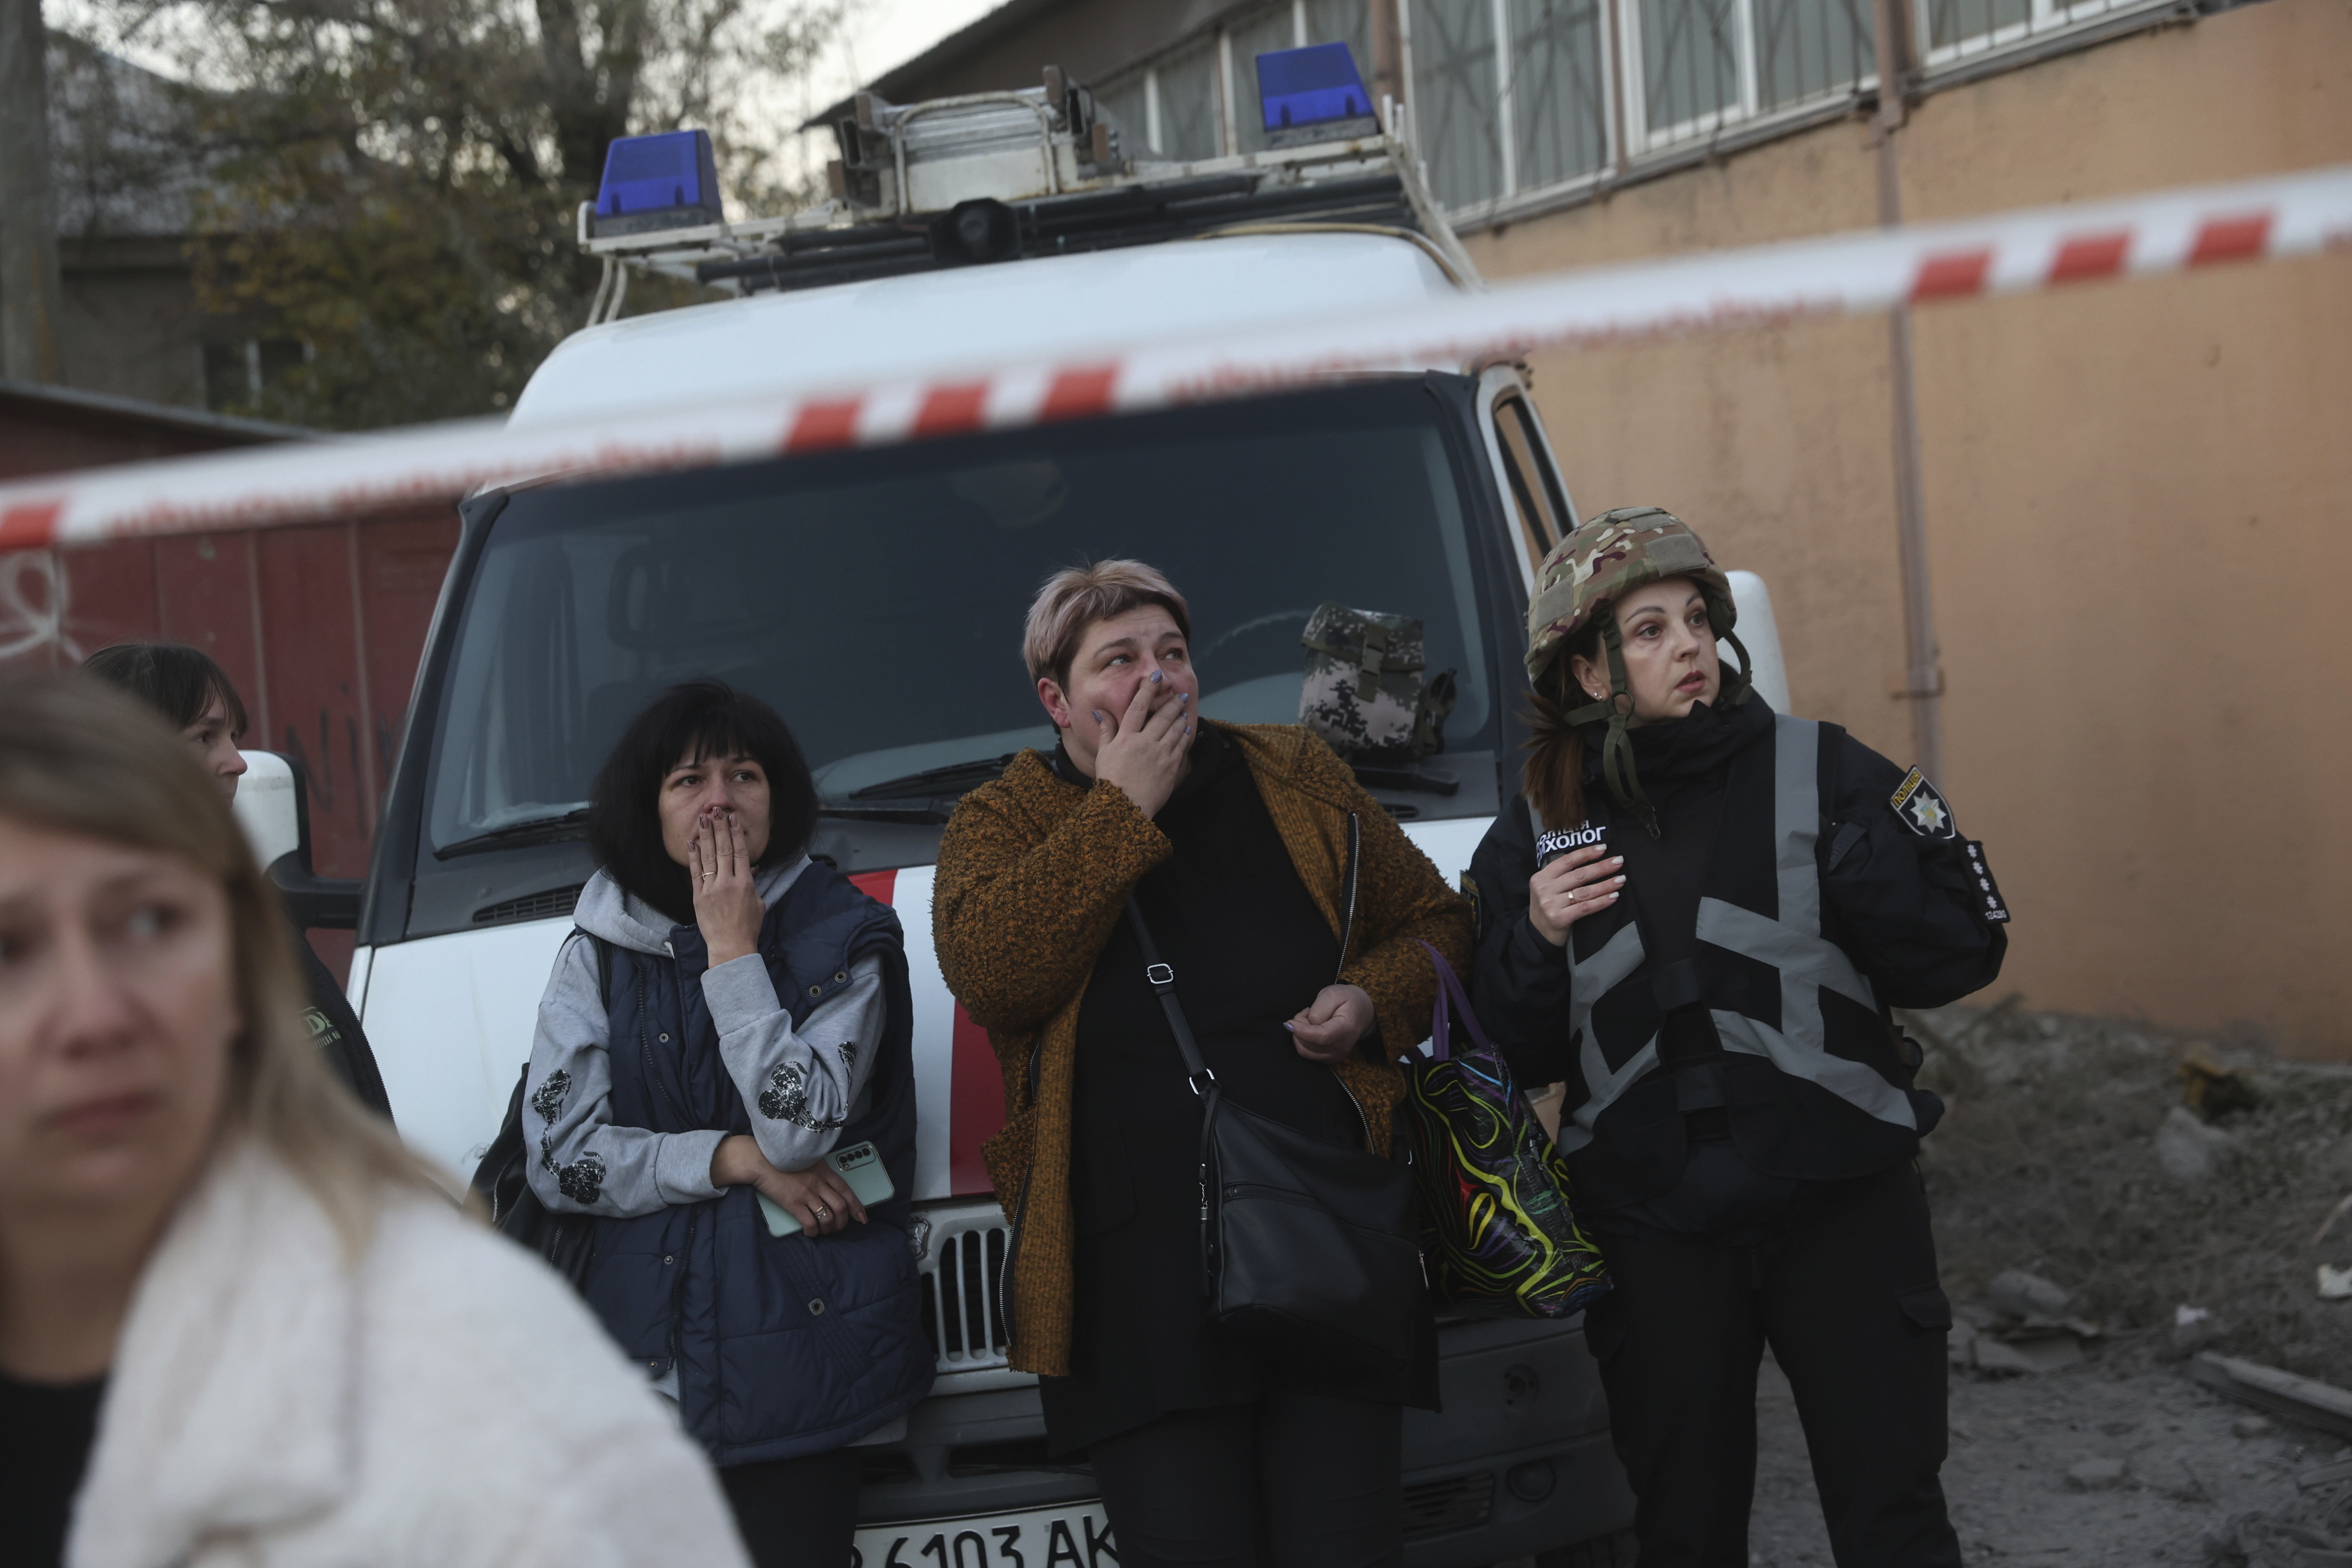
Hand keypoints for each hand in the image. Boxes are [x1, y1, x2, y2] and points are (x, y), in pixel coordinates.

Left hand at [690, 807, 763, 965]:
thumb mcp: (758, 904)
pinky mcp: (698, 897)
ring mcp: (711, 889)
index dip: (736, 833)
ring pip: (708, 857)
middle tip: (717, 811)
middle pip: (724, 849)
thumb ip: (754, 884)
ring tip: (704, 819)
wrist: (730, 947)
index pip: (741, 852)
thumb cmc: (748, 927)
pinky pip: (695, 873)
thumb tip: (752, 868)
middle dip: (720, 828)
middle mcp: (728, 883)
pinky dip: (693, 857)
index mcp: (745, 884)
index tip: (733, 819)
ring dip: (706, 836)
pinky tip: (692, 842)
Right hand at [710, 1134, 864, 1236]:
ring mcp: (807, 1193)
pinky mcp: (793, 1203)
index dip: (857, 1206)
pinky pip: (810, 1223)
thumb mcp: (807, 1160)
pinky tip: (811, 1232)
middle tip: (839, 1228)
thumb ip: (820, 1172)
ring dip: (829, 1229)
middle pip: (841, 1207)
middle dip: (843, 1222)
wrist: (760, 1160)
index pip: (846, 1190)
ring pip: (828, 1217)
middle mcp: (818, 1183)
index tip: (862, 1217)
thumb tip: (828, 1186)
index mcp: (824, 1171)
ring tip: (824, 1231)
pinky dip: (813, 1231)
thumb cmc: (782, 1160)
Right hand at [1092, 669, 1193, 818]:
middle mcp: (1144, 743)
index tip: (1155, 676)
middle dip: (1173, 702)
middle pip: (1162, 715)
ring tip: (1183, 710)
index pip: (1138, 707)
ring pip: (1175, 729)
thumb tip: (1099, 712)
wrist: (1124, 808)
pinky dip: (1185, 735)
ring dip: (1180, 717)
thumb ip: (1106, 731)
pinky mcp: (1171, 767)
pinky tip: (1186, 730)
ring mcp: (1160, 754)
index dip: (1147, 689)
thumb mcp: (1103, 754)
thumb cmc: (1111, 781)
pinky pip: (1181, 746)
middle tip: (1180, 694)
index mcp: (1126, 738)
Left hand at [1287, 983, 1374, 1063]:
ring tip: (1310, 1019)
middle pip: (1309, 1044)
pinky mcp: (1329, 1059)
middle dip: (1300, 1026)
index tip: (1290, 1023)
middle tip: (1307, 1011)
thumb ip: (1320, 1008)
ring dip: (1300, 1034)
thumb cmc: (1347, 1000)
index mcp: (1346, 1029)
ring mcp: (1336, 1055)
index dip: (1303, 1031)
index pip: (1322, 1037)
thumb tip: (1309, 1023)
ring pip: (1305, 1050)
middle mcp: (1342, 1047)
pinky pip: (1307, 1053)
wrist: (1360, 1011)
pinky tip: (1311, 1029)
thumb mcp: (1333, 994)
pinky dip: (1303, 1040)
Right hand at [1527, 845, 1623, 946]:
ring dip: (1605, 884)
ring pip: (1584, 891)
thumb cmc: (1548, 907)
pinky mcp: (1559, 918)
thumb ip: (1562, 875)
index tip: (1603, 848)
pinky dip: (1601, 902)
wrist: (1538, 934)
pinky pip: (1585, 907)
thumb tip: (1593, 861)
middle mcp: (1544, 888)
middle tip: (1618, 862)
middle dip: (1601, 867)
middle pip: (1579, 875)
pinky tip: (1613, 897)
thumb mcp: (1548, 888)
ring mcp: (1551, 904)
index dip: (1586, 853)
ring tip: (1620, 879)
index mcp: (1541, 877)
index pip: (1567, 861)